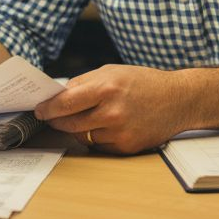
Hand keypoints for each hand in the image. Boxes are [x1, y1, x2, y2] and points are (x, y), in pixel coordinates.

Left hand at [34, 64, 190, 154]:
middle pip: (69, 124)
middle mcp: (112, 112)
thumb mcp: (112, 71)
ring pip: (83, 136)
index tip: (39, 110)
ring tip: (89, 116)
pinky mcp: (127, 147)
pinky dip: (98, 137)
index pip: (65, 103)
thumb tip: (57, 96)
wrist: (179, 99)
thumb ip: (84, 83)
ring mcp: (120, 132)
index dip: (47, 109)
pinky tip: (109, 126)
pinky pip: (99, 145)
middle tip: (52, 117)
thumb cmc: (144, 82)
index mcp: (106, 88)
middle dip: (57, 121)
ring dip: (80, 128)